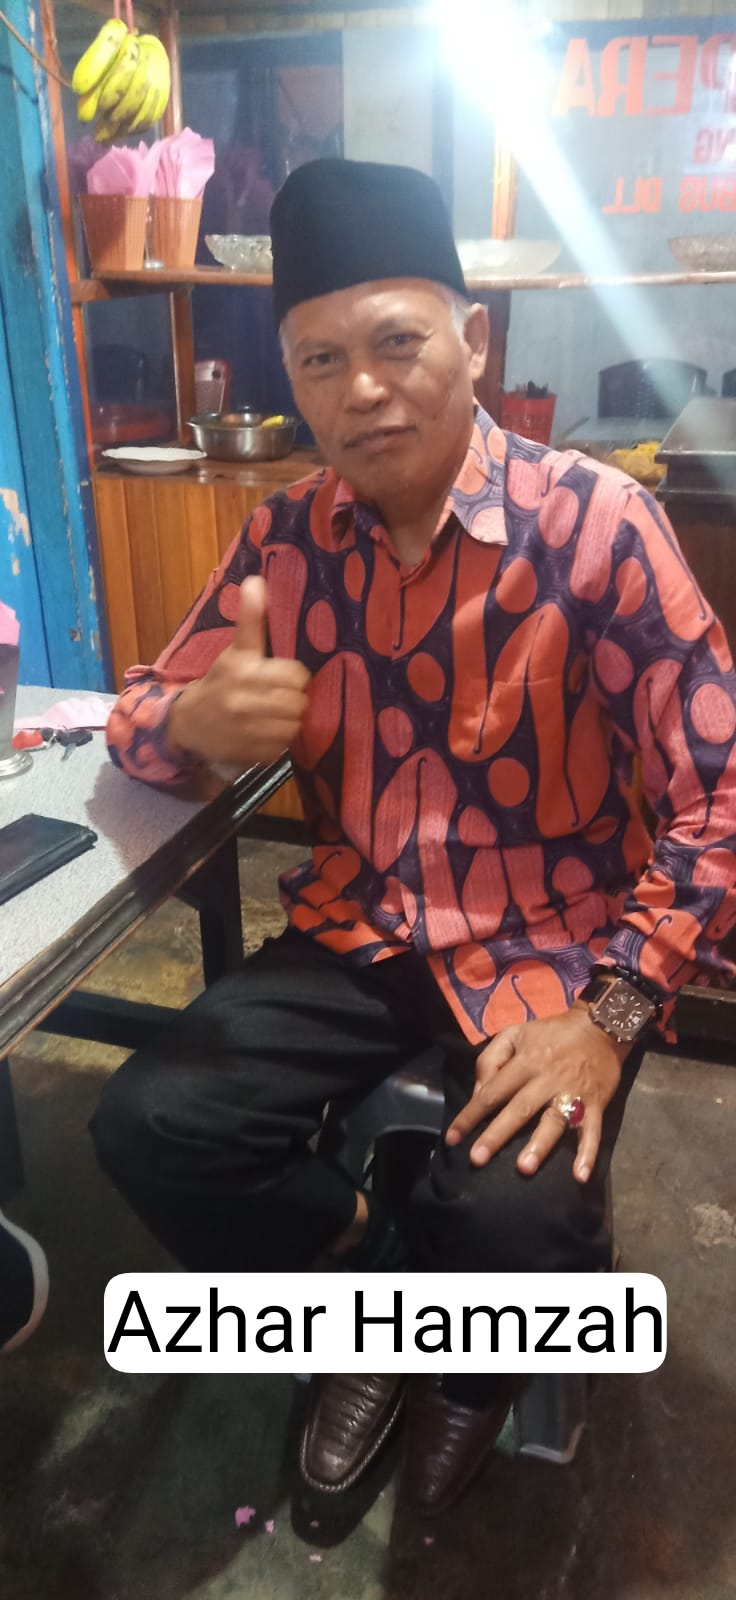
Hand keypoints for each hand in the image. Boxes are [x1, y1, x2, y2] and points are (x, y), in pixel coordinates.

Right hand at [169, 575, 310, 767]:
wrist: (188, 724)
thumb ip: (250, 619)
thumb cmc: (219, 682)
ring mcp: (246, 730)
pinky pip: (282, 747)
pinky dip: (277, 741)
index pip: (296, 675)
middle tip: (279, 698)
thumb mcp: (234, 650)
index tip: (283, 677)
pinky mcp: (251, 754)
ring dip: (288, 721)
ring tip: (272, 715)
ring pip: (294, 725)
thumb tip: (256, 581)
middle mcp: (243, 700)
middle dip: (293, 699)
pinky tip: (264, 733)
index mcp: (243, 670)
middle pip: (298, 702)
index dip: (294, 676)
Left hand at [445, 1003, 629, 1183]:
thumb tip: (478, 1093)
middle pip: (519, 1109)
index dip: (471, 1115)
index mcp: (526, 1062)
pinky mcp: (596, 1104)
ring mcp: (573, 1094)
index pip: (493, 1092)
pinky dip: (588, 1153)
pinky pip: (592, 1131)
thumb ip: (491, 1059)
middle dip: (497, 1134)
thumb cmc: (551, 1034)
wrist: (600, 1027)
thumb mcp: (515, 1034)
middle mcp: (547, 1080)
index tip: (453, 1138)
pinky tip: (580, 1175)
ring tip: (524, 1168)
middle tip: (478, 1158)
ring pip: (554, 1121)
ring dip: (540, 1145)